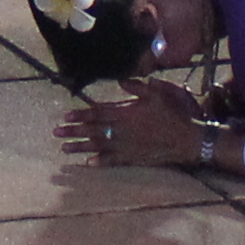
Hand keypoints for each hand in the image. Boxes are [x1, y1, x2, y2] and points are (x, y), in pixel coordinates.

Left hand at [57, 81, 223, 171]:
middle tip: (56, 133)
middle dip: (73, 131)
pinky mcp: (134, 158)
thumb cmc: (173, 114)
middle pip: (93, 131)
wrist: (188, 139)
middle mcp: (122, 131)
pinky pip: (113, 161)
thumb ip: (137, 87)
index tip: (65, 116)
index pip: (97, 113)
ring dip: (80, 147)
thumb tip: (120, 81)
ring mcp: (127, 146)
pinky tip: (88, 163)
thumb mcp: (157, 94)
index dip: (80, 115)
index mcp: (125, 113)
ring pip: (98, 146)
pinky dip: (100, 162)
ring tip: (64, 149)